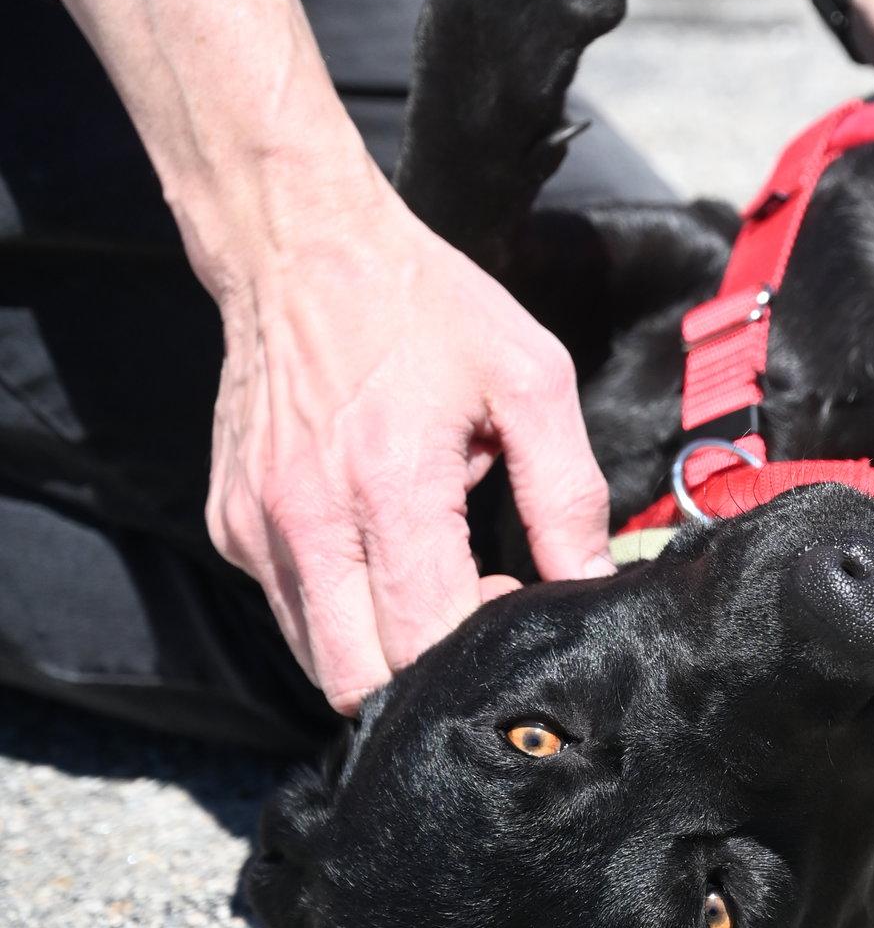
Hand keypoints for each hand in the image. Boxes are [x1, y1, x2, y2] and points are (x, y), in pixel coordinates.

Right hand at [205, 173, 612, 714]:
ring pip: (317, 657)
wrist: (299, 246)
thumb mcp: (529, 379)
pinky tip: (370, 532)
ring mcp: (256, 527)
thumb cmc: (424, 306)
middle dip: (424, 668)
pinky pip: (289, 605)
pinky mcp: (229, 525)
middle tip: (464, 598)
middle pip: (359, 680)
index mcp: (389, 484)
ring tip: (419, 559)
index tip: (505, 590)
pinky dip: (336, 599)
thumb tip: (591, 582)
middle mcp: (308, 520)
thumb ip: (567, 491)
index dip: (478, 645)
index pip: (426, 639)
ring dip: (377, 639)